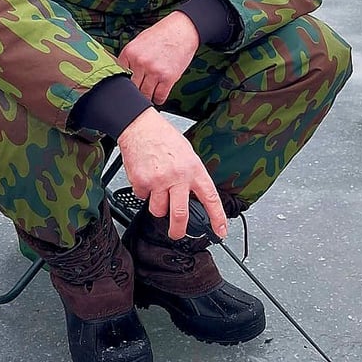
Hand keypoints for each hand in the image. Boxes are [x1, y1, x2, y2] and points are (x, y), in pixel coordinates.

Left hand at [117, 11, 198, 105]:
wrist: (183, 30)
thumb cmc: (162, 34)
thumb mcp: (139, 41)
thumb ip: (130, 58)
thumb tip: (124, 73)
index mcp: (130, 52)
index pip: (119, 75)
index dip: (125, 81)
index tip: (128, 85)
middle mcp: (140, 62)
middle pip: (132, 87)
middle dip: (136, 89)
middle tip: (140, 89)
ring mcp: (154, 71)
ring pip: (145, 94)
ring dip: (148, 96)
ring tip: (150, 94)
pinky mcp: (168, 77)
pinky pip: (159, 96)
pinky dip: (158, 99)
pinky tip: (158, 95)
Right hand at [117, 108, 227, 239]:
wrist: (140, 126)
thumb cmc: (164, 138)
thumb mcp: (188, 154)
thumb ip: (192, 176)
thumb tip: (194, 196)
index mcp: (194, 169)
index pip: (210, 198)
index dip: (217, 218)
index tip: (220, 231)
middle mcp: (178, 177)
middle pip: (180, 215)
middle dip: (178, 230)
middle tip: (177, 234)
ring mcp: (158, 181)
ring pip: (158, 210)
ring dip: (158, 206)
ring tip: (157, 190)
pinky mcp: (141, 182)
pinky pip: (143, 198)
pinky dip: (144, 192)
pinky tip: (146, 178)